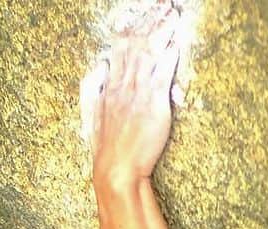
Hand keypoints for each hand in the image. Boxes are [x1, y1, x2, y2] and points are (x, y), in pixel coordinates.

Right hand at [81, 9, 180, 188]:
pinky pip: (162, 75)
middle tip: (163, 5)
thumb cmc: (107, 150)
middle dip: (150, 22)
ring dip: (162, 32)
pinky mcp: (153, 104)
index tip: (141, 14)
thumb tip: (100, 66)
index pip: (119, 49)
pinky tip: (176, 42)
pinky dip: (169, 57)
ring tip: (173, 15)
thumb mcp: (91, 116)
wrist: (116, 171)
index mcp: (108, 87)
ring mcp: (137, 94)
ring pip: (149, 54)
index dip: (131, 28)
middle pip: (135, 45)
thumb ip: (93, 88)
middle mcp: (121, 86)